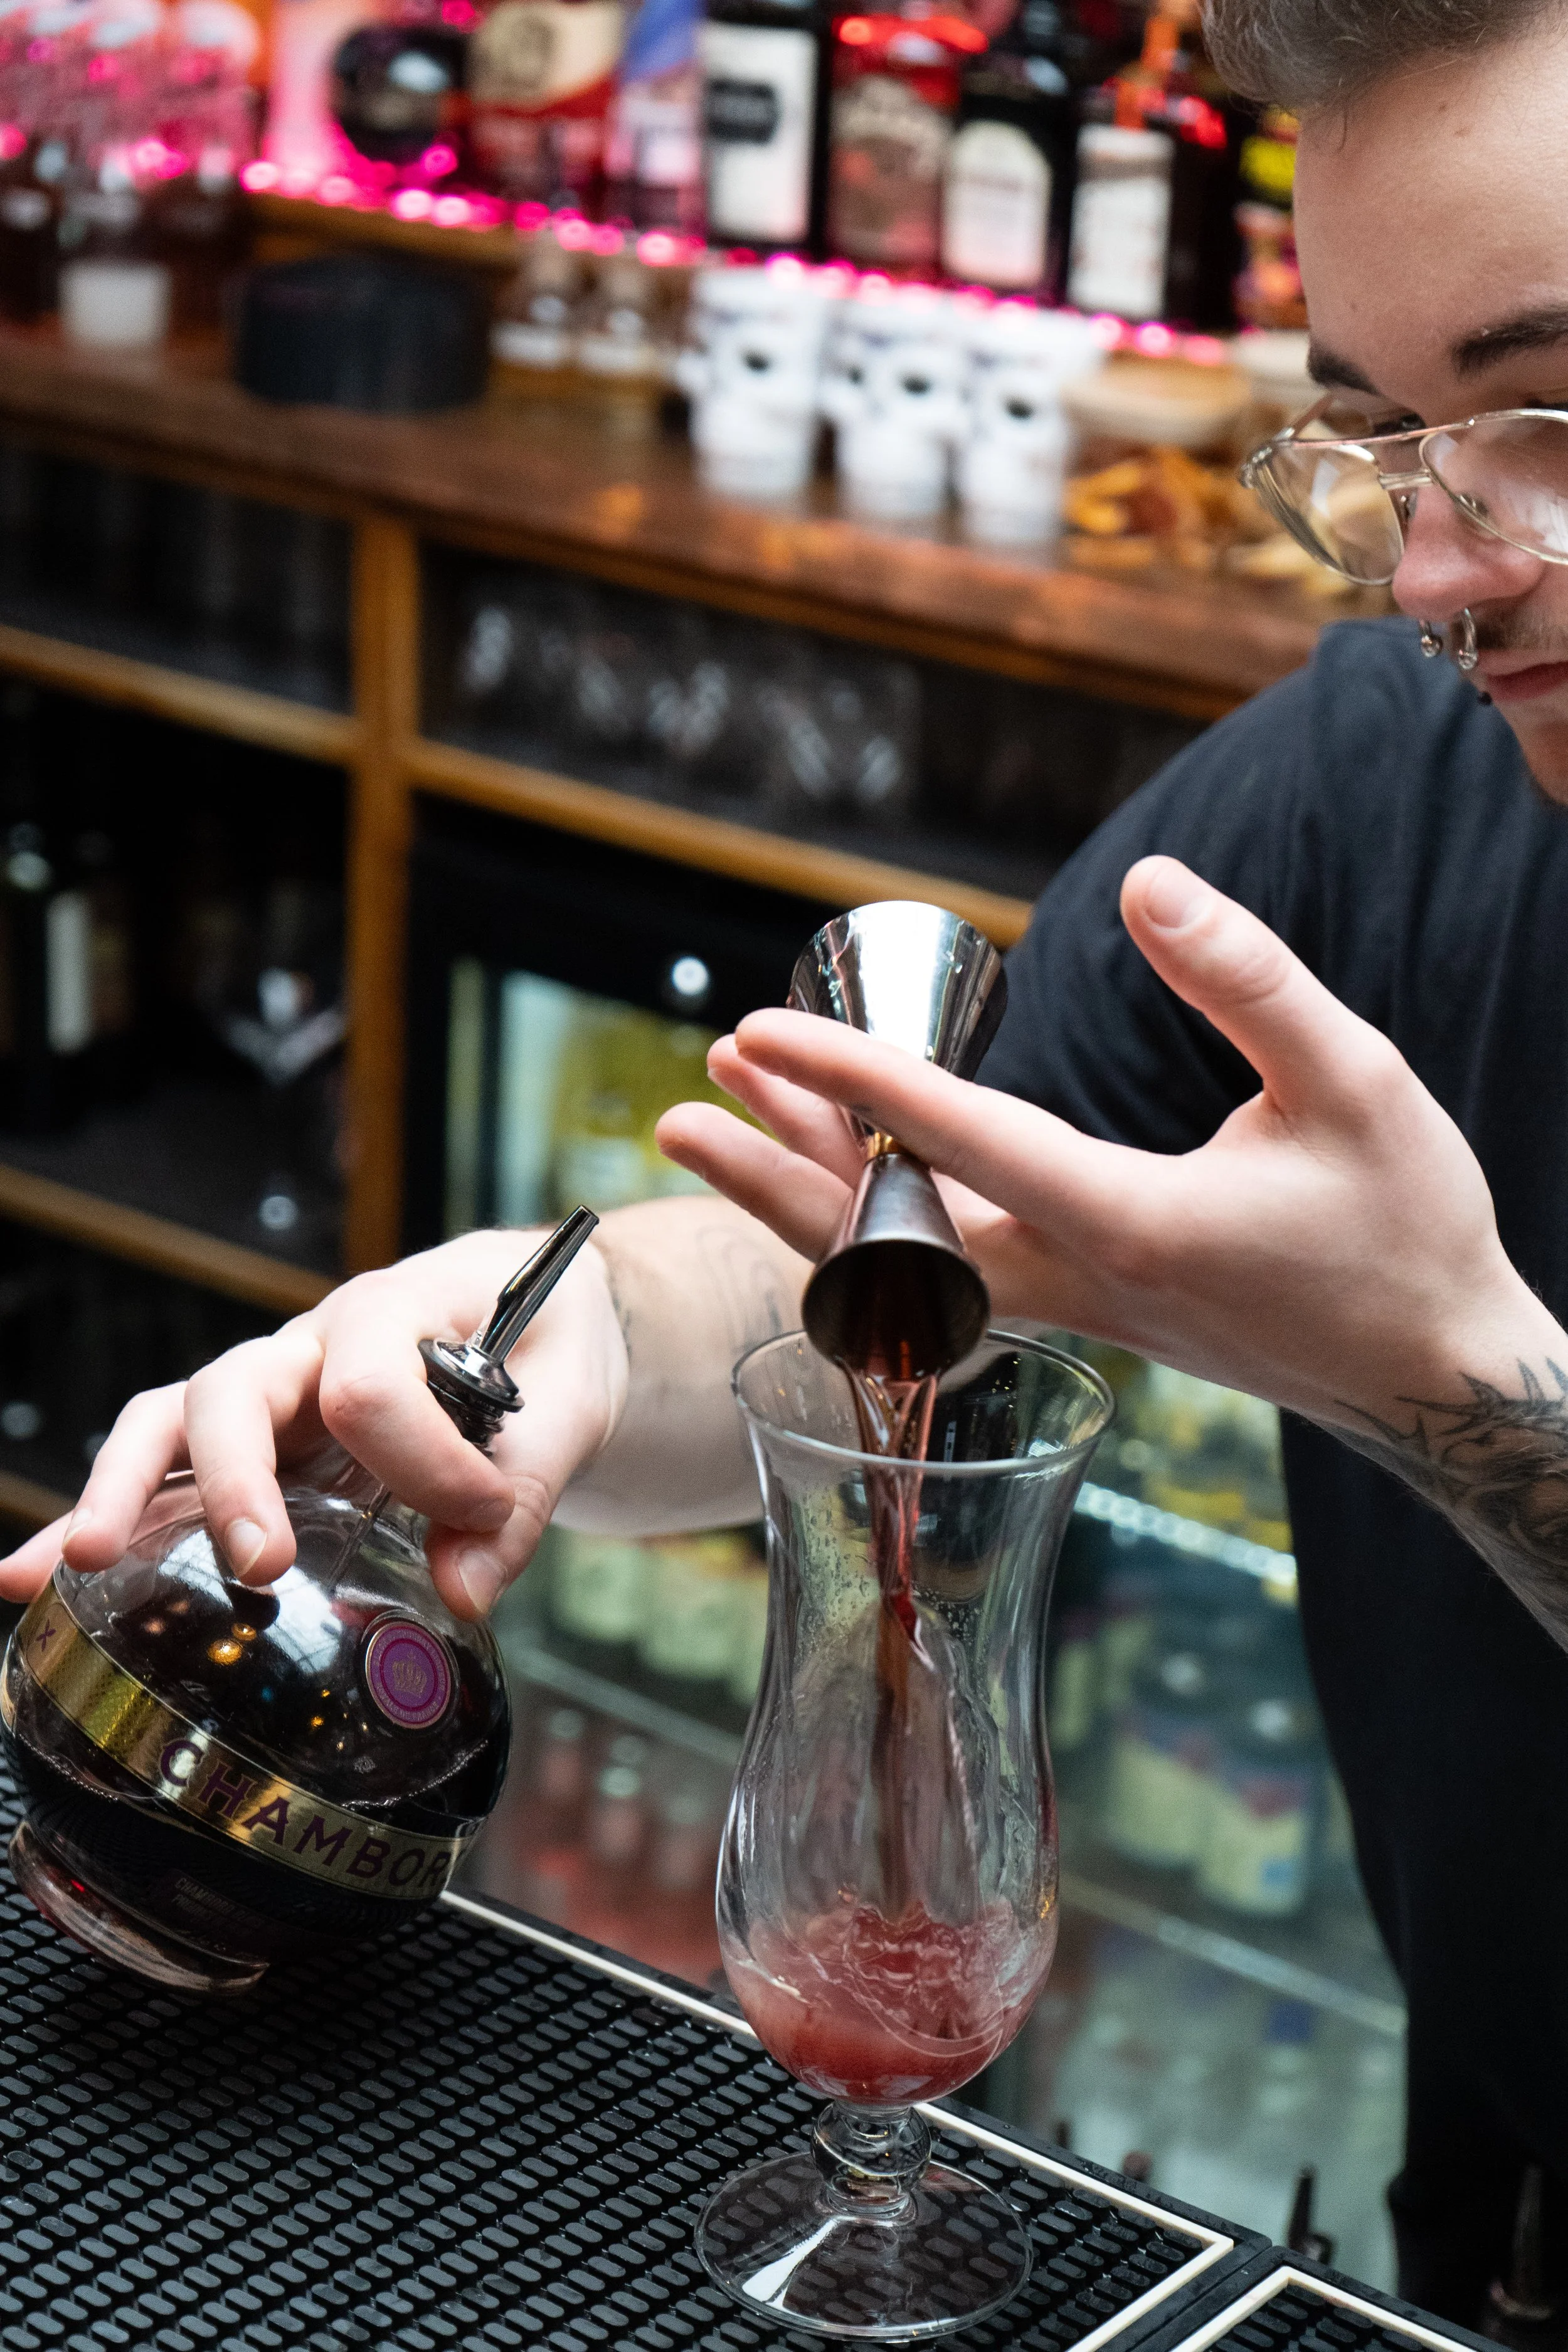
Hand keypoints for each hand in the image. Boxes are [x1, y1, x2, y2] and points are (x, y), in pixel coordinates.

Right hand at [0, 1229, 628, 1618]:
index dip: (427, 1466)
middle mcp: (315, 1343)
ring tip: (81, 1564)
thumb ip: (525, 1489)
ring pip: (174, 1423)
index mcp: (397, 1308)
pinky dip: (102, 1520)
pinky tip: (29, 1579)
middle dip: (236, 1480)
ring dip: (126, 1492)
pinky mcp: (253, 1444)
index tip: (482, 1517)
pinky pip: (163, 1473)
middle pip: (237, 1389)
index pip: (374, 1385)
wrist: (543, 1316)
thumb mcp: (570, 1402)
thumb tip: (463, 1589)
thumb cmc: (549, 1346)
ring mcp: (273, 1393)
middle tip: (259, 1563)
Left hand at [658, 856, 1561, 1434]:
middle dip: (777, 1168)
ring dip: (810, 1194)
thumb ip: (1250, 978)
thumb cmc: (1406, 1226)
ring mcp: (1073, 1310)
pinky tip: (843, 1180)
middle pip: (882, 1242)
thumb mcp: (1355, 1079)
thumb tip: (1149, 885)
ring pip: (904, 1267)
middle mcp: (1075, 1282)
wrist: (1433, 1373)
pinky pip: (944, 1276)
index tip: (761, 1031)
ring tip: (727, 1118)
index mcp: (1127, 1223)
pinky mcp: (1086, 1312)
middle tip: (687, 1101)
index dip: (849, 1080)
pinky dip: (873, 1227)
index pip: (953, 1144)